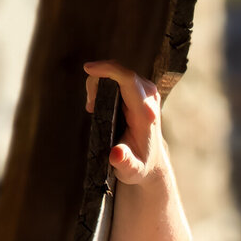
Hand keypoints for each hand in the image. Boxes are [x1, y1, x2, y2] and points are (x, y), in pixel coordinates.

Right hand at [82, 59, 169, 185]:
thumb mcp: (131, 170)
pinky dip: (106, 85)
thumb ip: (125, 163)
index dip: (108, 70)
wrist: (152, 163)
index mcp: (146, 114)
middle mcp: (149, 99)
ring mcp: (147, 93)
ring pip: (118, 73)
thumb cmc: (139, 166)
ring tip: (94, 108)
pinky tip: (101, 104)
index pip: (128, 80)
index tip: (88, 69)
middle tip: (91, 107)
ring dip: (100, 86)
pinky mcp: (142, 91)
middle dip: (98, 83)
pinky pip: (120, 77)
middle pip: (119, 73)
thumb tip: (116, 154)